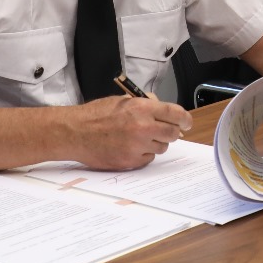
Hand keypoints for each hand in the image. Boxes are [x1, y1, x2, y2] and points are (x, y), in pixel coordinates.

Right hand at [72, 96, 192, 169]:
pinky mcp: (130, 161)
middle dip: (171, 132)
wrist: (74, 132)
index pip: (176, 114)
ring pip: (161, 147)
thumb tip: (163, 109)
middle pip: (173, 133)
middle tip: (164, 130)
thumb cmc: (95, 115)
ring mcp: (137, 146)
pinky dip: (143, 154)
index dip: (185, 119)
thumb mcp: (123, 101)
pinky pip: (148, 159)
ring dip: (156, 143)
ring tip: (139, 138)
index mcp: (142, 108)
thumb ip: (146, 104)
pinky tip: (130, 147)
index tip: (187, 122)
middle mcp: (143, 127)